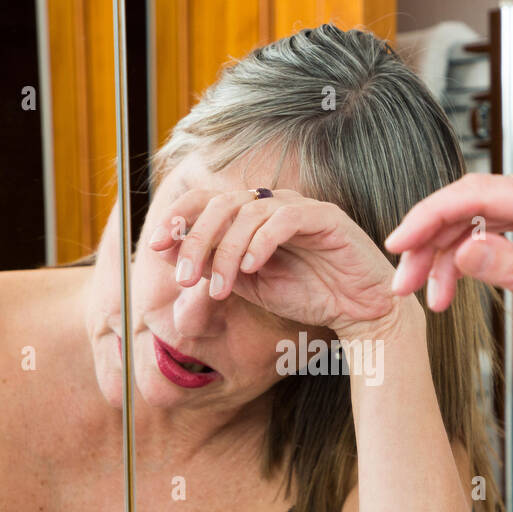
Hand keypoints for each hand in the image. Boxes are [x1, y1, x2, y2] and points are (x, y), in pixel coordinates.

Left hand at [145, 188, 400, 334]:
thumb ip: (214, 267)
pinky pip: (286, 219)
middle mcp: (274, 204)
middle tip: (184, 278)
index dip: (177, 217)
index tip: (153, 246)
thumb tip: (168, 250)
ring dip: (225, 251)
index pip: (207, 199)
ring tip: (219, 288)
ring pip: (248, 212)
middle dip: (195, 240)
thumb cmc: (308, 296)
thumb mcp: (248, 286)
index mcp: (253, 216)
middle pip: (221, 202)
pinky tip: (251, 268)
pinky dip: (262, 242)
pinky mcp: (327, 218)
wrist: (359, 312)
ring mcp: (300, 208)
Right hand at [384, 173, 512, 328]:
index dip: (431, 214)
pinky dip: (469, 254)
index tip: (401, 241)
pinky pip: (495, 226)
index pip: (479, 193)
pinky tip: (453, 282)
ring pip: (478, 216)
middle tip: (406, 283)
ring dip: (446, 254)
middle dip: (431, 242)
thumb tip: (462, 253)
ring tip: (431, 297)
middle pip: (471, 202)